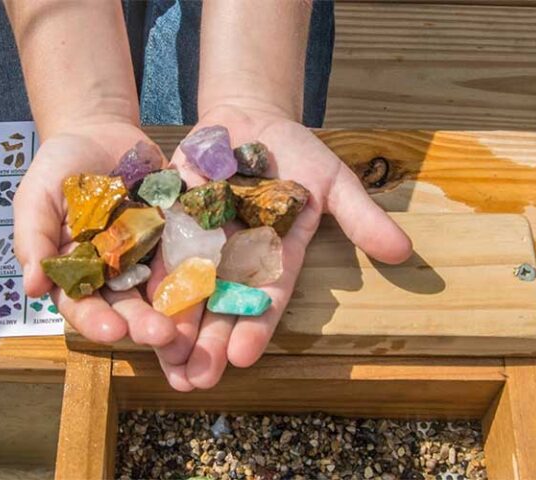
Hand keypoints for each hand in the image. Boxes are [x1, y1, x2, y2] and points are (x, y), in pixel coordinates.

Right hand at [15, 121, 176, 347]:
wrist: (98, 131)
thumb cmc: (58, 166)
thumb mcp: (36, 196)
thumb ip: (33, 239)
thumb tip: (31, 288)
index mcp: (75, 271)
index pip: (83, 305)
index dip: (95, 320)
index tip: (112, 331)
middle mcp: (111, 272)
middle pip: (126, 305)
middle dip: (142, 323)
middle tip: (162, 336)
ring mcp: (144, 256)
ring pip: (159, 290)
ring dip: (173, 309)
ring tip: (186, 325)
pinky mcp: (172, 235)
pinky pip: (186, 256)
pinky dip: (196, 270)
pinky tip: (207, 283)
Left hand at [148, 103, 412, 390]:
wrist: (248, 119)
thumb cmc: (296, 151)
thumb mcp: (332, 179)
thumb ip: (359, 215)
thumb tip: (403, 252)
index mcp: (276, 256)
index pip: (267, 297)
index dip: (256, 325)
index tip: (243, 356)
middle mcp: (237, 258)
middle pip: (221, 305)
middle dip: (207, 343)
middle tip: (193, 381)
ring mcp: (202, 243)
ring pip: (185, 290)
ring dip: (172, 325)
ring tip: (160, 360)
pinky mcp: (171, 222)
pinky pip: (157, 253)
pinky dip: (146, 279)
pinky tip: (131, 309)